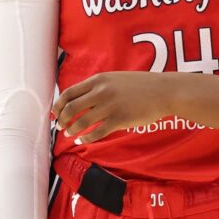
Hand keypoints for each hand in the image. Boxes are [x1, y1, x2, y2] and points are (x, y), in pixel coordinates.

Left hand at [52, 70, 181, 143]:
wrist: (164, 91)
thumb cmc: (140, 86)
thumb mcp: (115, 79)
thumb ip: (97, 87)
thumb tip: (79, 99)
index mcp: (98, 80)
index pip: (69, 93)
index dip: (58, 105)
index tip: (55, 113)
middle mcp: (101, 92)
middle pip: (71, 108)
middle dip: (62, 119)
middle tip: (60, 126)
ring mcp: (110, 106)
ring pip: (81, 121)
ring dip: (72, 130)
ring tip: (69, 134)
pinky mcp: (119, 120)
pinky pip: (96, 132)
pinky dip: (86, 137)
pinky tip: (82, 140)